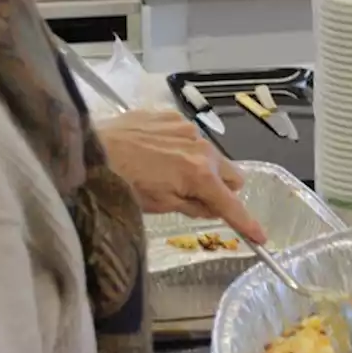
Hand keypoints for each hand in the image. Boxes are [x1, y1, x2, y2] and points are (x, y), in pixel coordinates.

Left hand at [96, 109, 265, 243]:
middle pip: (233, 174)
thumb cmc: (122, 183)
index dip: (247, 222)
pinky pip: (190, 136)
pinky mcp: (171, 115)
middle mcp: (201, 147)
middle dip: (222, 188)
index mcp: (200, 174)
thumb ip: (194, 206)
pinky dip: (182, 148)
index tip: (260, 236)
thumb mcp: (160, 205)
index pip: (231, 203)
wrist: (90, 149)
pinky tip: (158, 153)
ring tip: (170, 172)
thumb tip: (213, 208)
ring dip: (202, 166)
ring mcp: (187, 127)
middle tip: (198, 198)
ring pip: (212, 154)